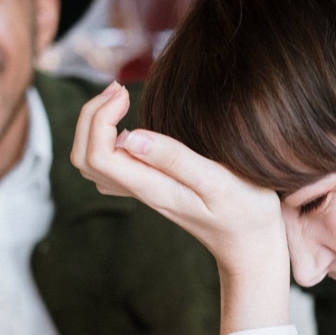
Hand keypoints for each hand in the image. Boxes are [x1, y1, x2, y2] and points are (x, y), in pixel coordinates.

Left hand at [72, 82, 290, 333]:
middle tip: (120, 89)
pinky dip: (105, 139)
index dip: (101, 118)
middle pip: (84, 157)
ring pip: (92, 163)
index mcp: (152, 187)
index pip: (98, 155)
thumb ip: (176, 159)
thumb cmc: (245, 211)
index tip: (127, 94)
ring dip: (95, 126)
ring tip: (121, 98)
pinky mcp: (152, 188)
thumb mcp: (218, 181)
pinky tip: (127, 123)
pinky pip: (109, 167)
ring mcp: (144, 191)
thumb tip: (130, 137)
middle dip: (91, 116)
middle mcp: (140, 191)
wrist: (251, 245)